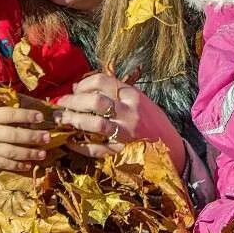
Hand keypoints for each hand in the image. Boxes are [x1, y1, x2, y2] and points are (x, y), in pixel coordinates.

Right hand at [0, 97, 53, 170]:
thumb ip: (2, 106)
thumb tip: (24, 99)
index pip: (11, 115)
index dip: (27, 116)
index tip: (40, 117)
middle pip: (15, 136)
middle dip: (33, 137)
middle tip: (47, 137)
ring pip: (12, 152)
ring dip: (29, 154)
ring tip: (43, 154)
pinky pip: (3, 164)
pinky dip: (17, 166)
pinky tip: (29, 165)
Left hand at [53, 73, 185, 170]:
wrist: (172, 147)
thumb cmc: (152, 121)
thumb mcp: (139, 100)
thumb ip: (116, 92)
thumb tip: (81, 85)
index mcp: (133, 96)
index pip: (102, 82)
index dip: (83, 84)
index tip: (74, 89)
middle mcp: (130, 112)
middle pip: (95, 101)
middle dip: (73, 102)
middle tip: (61, 104)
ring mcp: (126, 133)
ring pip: (94, 123)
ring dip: (74, 120)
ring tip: (63, 119)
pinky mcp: (122, 151)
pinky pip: (97, 149)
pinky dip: (81, 146)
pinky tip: (71, 142)